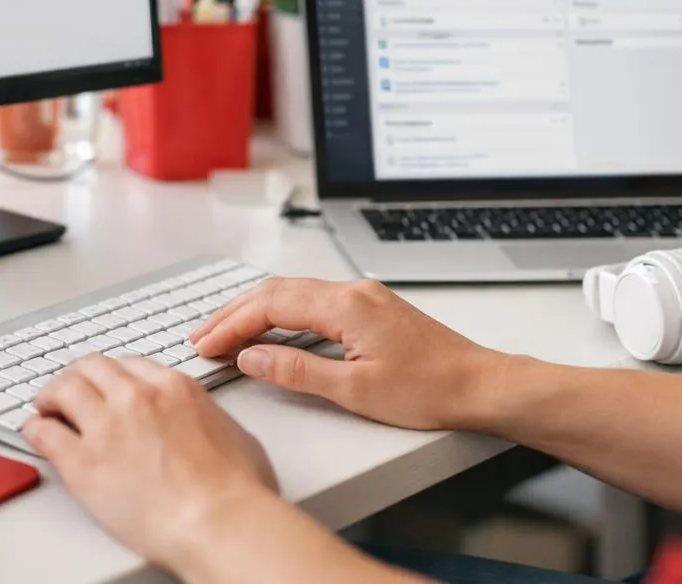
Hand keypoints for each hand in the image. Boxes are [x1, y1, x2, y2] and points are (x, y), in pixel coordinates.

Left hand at [22, 355, 278, 569]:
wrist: (219, 522)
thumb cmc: (235, 490)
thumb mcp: (232, 433)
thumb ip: (207, 418)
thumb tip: (204, 425)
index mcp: (172, 388)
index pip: (128, 364)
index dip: (111, 375)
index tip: (104, 384)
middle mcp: (135, 398)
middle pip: (91, 367)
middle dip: (77, 375)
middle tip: (69, 388)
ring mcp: (106, 427)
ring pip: (63, 389)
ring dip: (51, 394)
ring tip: (45, 405)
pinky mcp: (82, 462)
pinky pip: (44, 432)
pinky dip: (34, 428)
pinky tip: (34, 431)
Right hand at [191, 278, 503, 430]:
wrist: (479, 385)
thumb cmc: (429, 390)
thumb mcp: (354, 390)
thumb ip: (297, 369)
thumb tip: (252, 356)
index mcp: (345, 305)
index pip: (270, 305)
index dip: (232, 324)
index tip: (206, 344)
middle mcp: (352, 291)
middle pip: (276, 291)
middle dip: (234, 312)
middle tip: (202, 335)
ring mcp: (363, 295)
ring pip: (293, 292)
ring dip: (255, 309)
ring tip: (225, 330)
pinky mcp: (370, 307)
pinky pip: (312, 299)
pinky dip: (281, 311)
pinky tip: (269, 326)